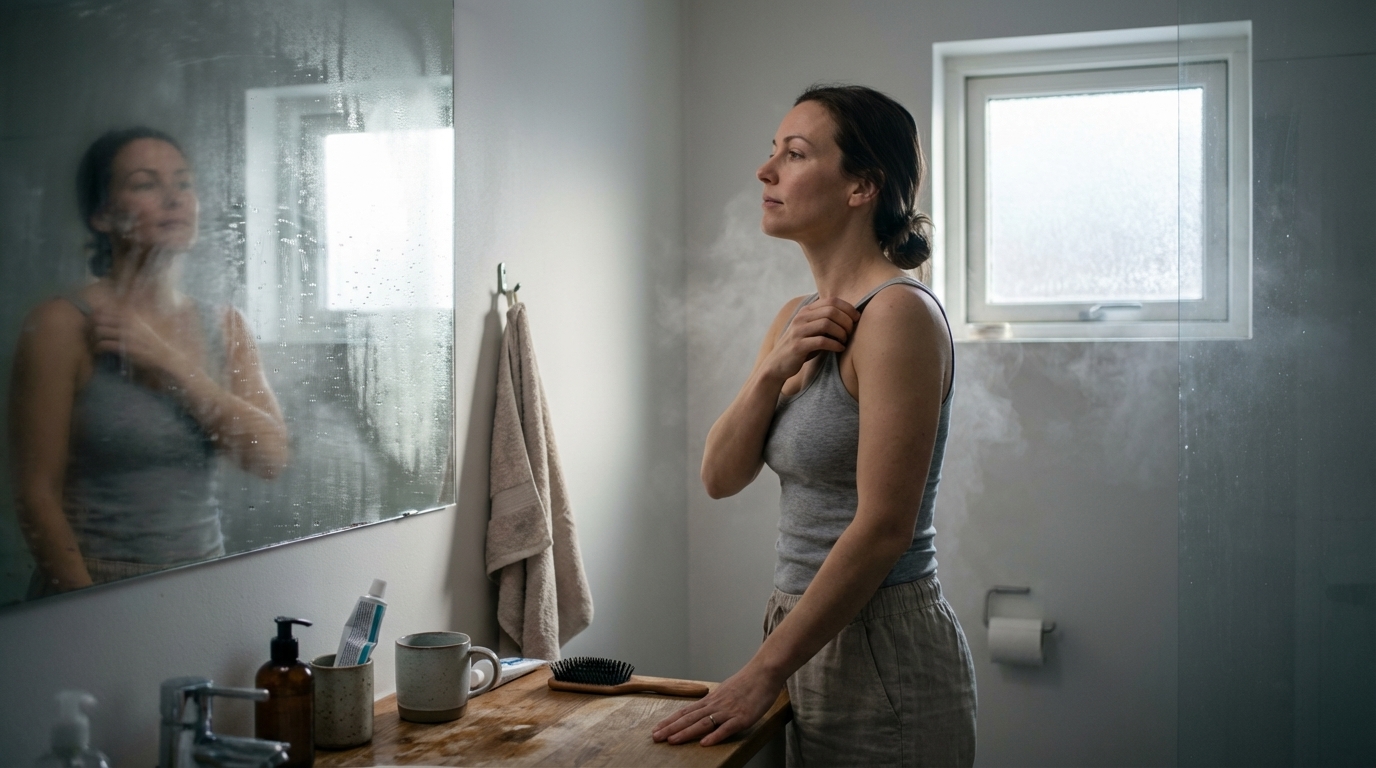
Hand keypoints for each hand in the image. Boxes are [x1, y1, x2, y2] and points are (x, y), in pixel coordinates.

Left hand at [88, 305, 194, 385]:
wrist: (172, 357)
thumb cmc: (168, 340)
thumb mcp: (161, 322)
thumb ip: (149, 311)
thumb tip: (145, 303)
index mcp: (135, 313)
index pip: (108, 308)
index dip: (99, 313)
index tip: (96, 319)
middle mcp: (128, 321)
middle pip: (99, 318)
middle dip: (92, 324)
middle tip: (91, 330)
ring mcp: (125, 334)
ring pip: (99, 331)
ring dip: (94, 336)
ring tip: (93, 340)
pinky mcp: (123, 348)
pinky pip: (103, 345)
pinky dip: (99, 348)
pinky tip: (99, 350)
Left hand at [652, 663, 782, 746]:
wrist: (764, 672)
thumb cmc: (747, 682)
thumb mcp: (726, 691)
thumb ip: (714, 702)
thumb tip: (703, 710)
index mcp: (711, 700)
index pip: (686, 712)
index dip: (670, 721)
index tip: (657, 729)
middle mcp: (716, 705)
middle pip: (690, 718)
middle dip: (671, 728)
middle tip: (655, 737)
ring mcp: (728, 711)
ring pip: (703, 723)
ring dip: (686, 733)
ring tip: (672, 740)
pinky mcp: (742, 717)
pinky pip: (726, 728)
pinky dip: (715, 736)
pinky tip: (705, 743)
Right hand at [762, 297, 860, 383]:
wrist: (778, 365)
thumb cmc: (802, 348)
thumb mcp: (812, 331)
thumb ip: (826, 322)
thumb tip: (852, 317)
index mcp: (806, 311)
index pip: (832, 300)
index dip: (848, 308)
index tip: (856, 318)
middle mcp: (801, 317)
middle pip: (831, 310)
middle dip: (846, 321)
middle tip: (851, 332)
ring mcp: (798, 331)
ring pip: (827, 324)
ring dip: (841, 332)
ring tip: (845, 340)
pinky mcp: (798, 346)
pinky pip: (822, 341)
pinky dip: (835, 345)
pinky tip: (840, 348)